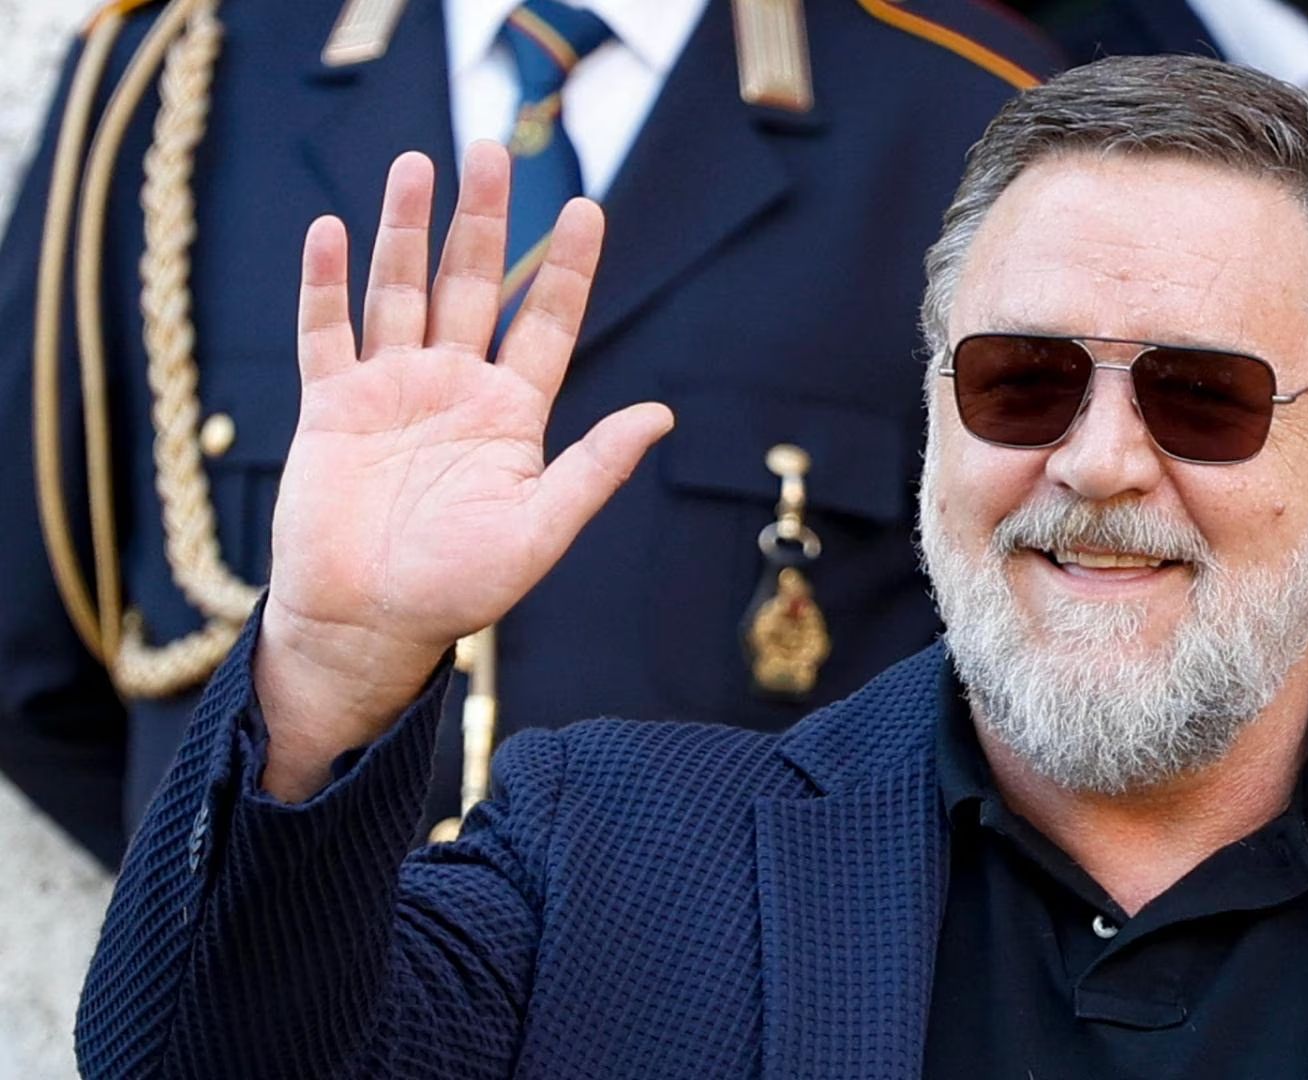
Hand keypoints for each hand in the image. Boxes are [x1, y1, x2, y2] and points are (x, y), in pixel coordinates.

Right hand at [258, 143, 673, 800]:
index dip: (568, 267)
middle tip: (494, 149)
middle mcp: (455, 388)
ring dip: (406, 229)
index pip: (548, 321)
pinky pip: (326, 331)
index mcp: (513, 414)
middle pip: (475, 284)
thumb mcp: (541, 530)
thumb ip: (595, 468)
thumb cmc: (459, 589)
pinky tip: (333, 230)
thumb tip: (661, 414)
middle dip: (485, 219)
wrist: (367, 627)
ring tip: (417, 164)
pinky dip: (326, 283)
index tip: (587, 208)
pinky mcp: (331, 407)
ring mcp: (391, 391)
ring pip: (401, 290)